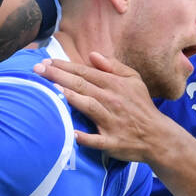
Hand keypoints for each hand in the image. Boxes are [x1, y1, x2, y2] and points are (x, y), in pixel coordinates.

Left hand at [34, 52, 164, 160]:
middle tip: (37, 70)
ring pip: (88, 106)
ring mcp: (112, 121)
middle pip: (81, 85)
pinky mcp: (113, 141)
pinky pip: (97, 140)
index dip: (64, 66)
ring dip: (71, 98)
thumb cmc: (142, 106)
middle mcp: (111, 100)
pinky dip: (86, 138)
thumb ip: (113, 66)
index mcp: (114, 85)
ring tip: (52, 90)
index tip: (45, 62)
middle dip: (58, 76)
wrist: (158, 136)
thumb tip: (92, 55)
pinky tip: (73, 134)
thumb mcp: (134, 80)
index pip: (85, 72)